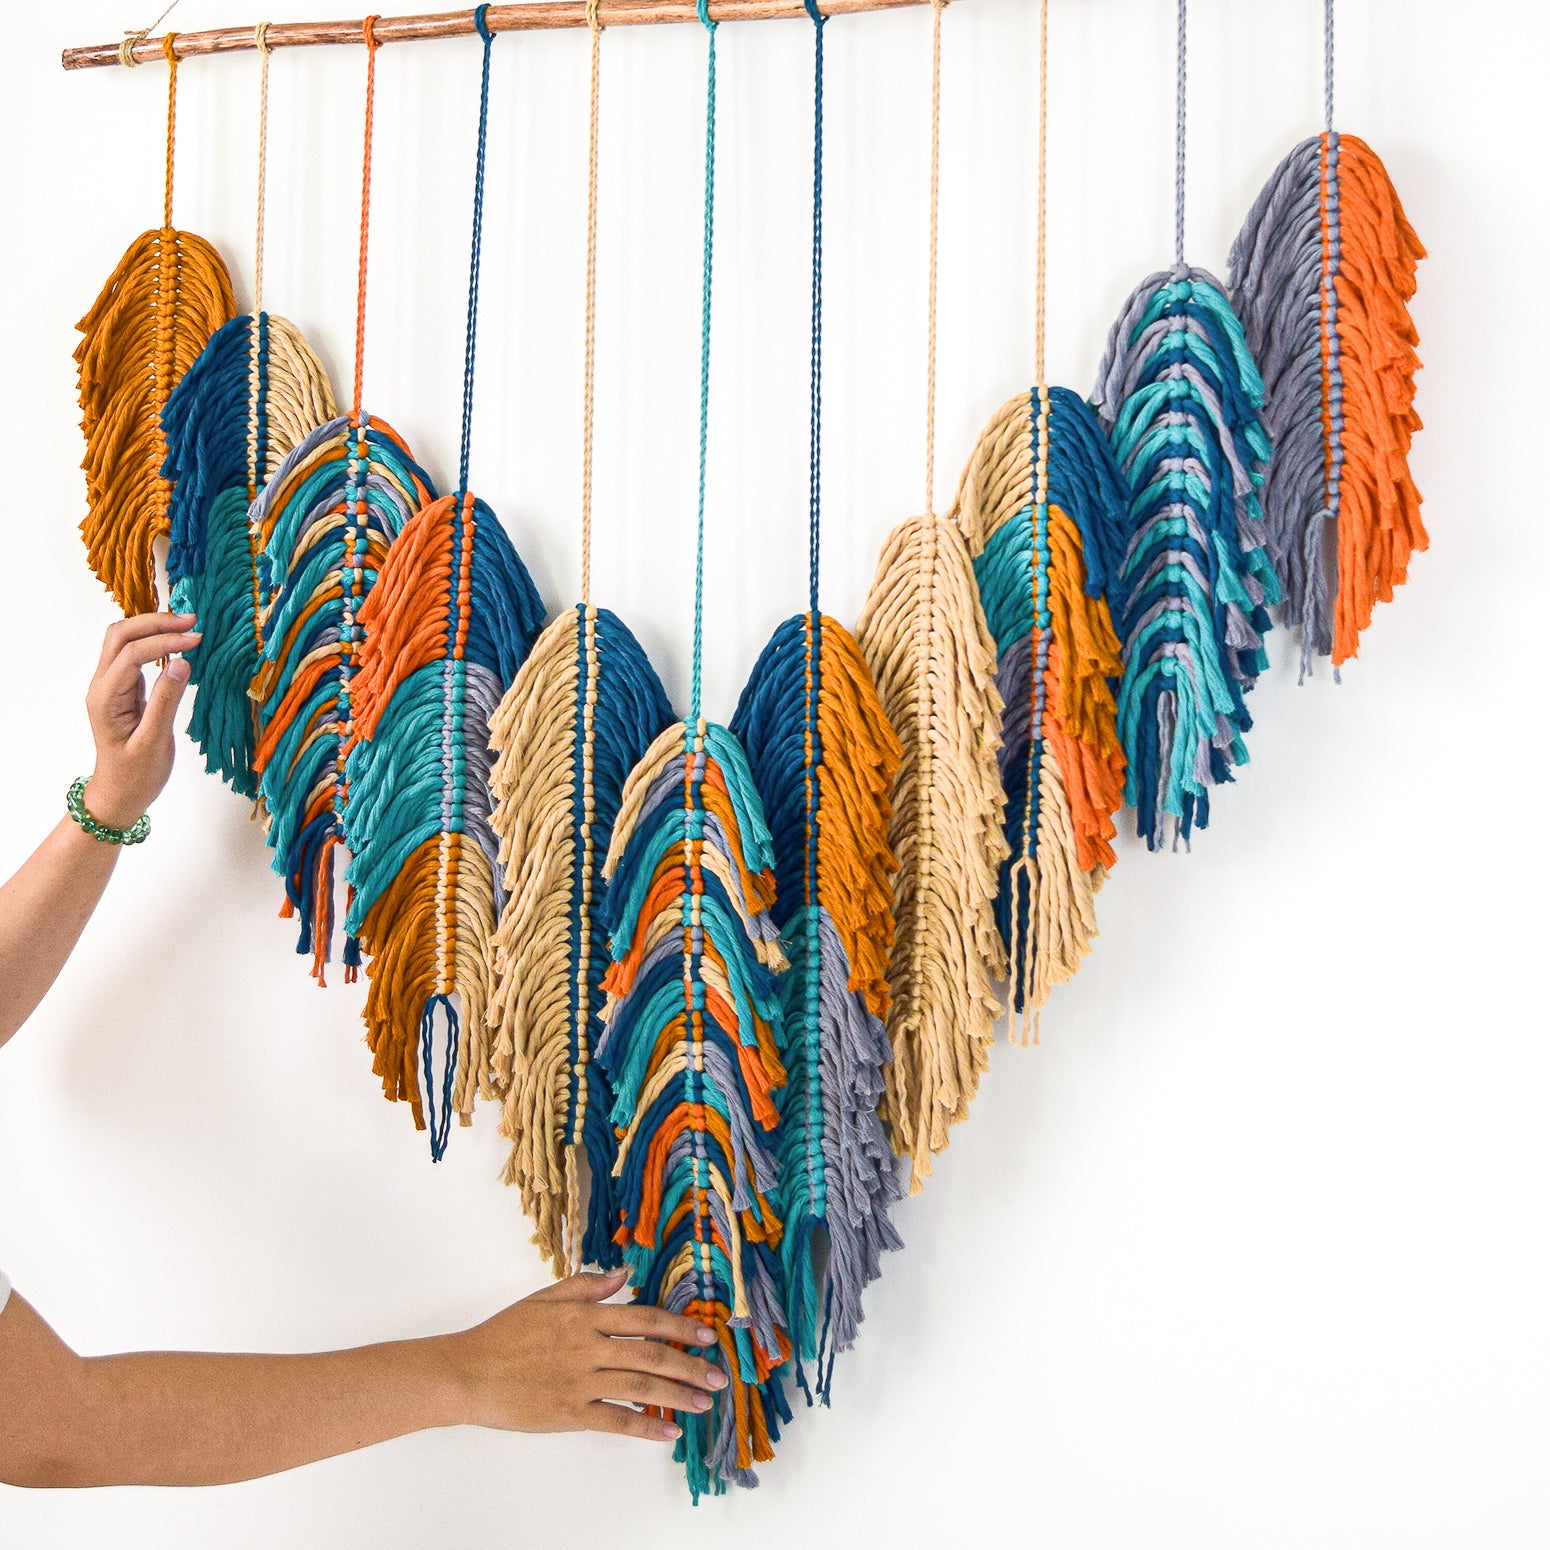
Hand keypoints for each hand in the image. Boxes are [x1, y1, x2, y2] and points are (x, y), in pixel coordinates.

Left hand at [83, 612, 201, 830]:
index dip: (164, 641)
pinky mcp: (124, 689)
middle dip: (154, 622)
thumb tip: (182, 662)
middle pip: (119, 635)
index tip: (197, 640)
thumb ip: (167, 700)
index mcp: (105, 698)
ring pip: (123, 640)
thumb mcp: (155, 741)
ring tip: (186, 626)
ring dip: (152, 628)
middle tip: (192, 621)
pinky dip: (154, 642)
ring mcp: (111, 686)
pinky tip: (177, 643)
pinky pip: (133, 654)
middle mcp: (102, 686)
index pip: (132, 654)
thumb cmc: (137, 775)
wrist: (120, 795)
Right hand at [446, 1267, 727, 1442]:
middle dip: (690, 1366)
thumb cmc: (504, 1334)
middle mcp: (589, 1347)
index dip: (679, 1327)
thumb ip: (586, 1285)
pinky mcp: (569, 1413)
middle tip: (718, 1376)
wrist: (467, 1372)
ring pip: (640, 1388)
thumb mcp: (544, 1297)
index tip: (705, 1335)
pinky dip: (645, 1427)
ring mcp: (580, 1382)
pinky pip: (615, 1421)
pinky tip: (668, 1432)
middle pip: (651, 1355)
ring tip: (703, 1403)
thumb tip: (623, 1273)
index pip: (645, 1318)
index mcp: (585, 1316)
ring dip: (677, 1396)